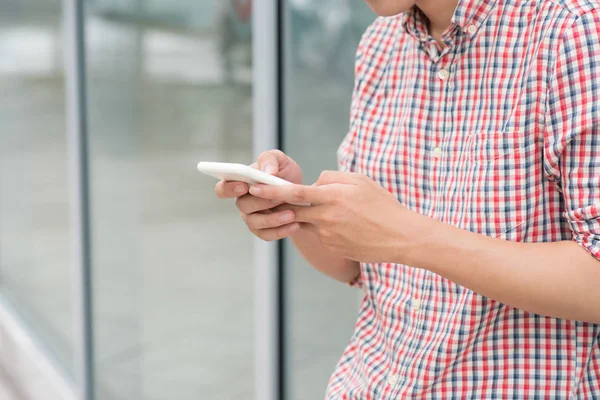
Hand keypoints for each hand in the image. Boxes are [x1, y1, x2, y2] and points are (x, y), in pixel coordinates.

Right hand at [214, 150, 303, 240]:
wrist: (301, 194)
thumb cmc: (284, 174)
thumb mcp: (280, 160)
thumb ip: (270, 160)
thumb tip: (268, 171)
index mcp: (240, 183)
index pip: (223, 189)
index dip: (229, 189)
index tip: (245, 186)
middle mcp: (243, 202)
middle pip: (242, 205)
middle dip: (261, 201)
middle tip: (280, 197)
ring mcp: (251, 217)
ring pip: (255, 222)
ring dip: (273, 219)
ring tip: (291, 214)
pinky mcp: (262, 230)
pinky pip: (267, 235)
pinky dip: (281, 231)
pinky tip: (295, 225)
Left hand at [248, 171, 422, 262]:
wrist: (400, 237)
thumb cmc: (382, 204)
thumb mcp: (359, 181)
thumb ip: (332, 178)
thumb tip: (314, 182)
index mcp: (331, 197)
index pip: (294, 193)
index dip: (271, 191)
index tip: (254, 188)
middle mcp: (325, 217)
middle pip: (293, 211)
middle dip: (279, 205)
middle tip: (268, 199)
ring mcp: (327, 235)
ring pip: (306, 223)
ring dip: (307, 216)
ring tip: (331, 210)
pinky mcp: (331, 247)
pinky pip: (320, 234)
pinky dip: (324, 227)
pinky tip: (345, 225)